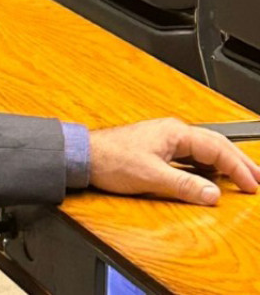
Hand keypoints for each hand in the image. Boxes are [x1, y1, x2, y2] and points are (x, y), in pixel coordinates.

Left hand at [89, 118, 259, 204]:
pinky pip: (190, 156)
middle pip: (215, 145)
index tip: (253, 184)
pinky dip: (205, 166)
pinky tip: (209, 177)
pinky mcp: (157, 149)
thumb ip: (184, 186)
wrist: (84, 155)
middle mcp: (172, 132)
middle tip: (258, 179)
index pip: (217, 149)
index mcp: (175, 133)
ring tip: (241, 178)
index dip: (238, 167)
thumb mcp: (151, 176)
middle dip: (238, 162)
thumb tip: (212, 194)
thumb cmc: (111, 159)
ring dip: (223, 164)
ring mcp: (165, 139)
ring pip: (203, 150)